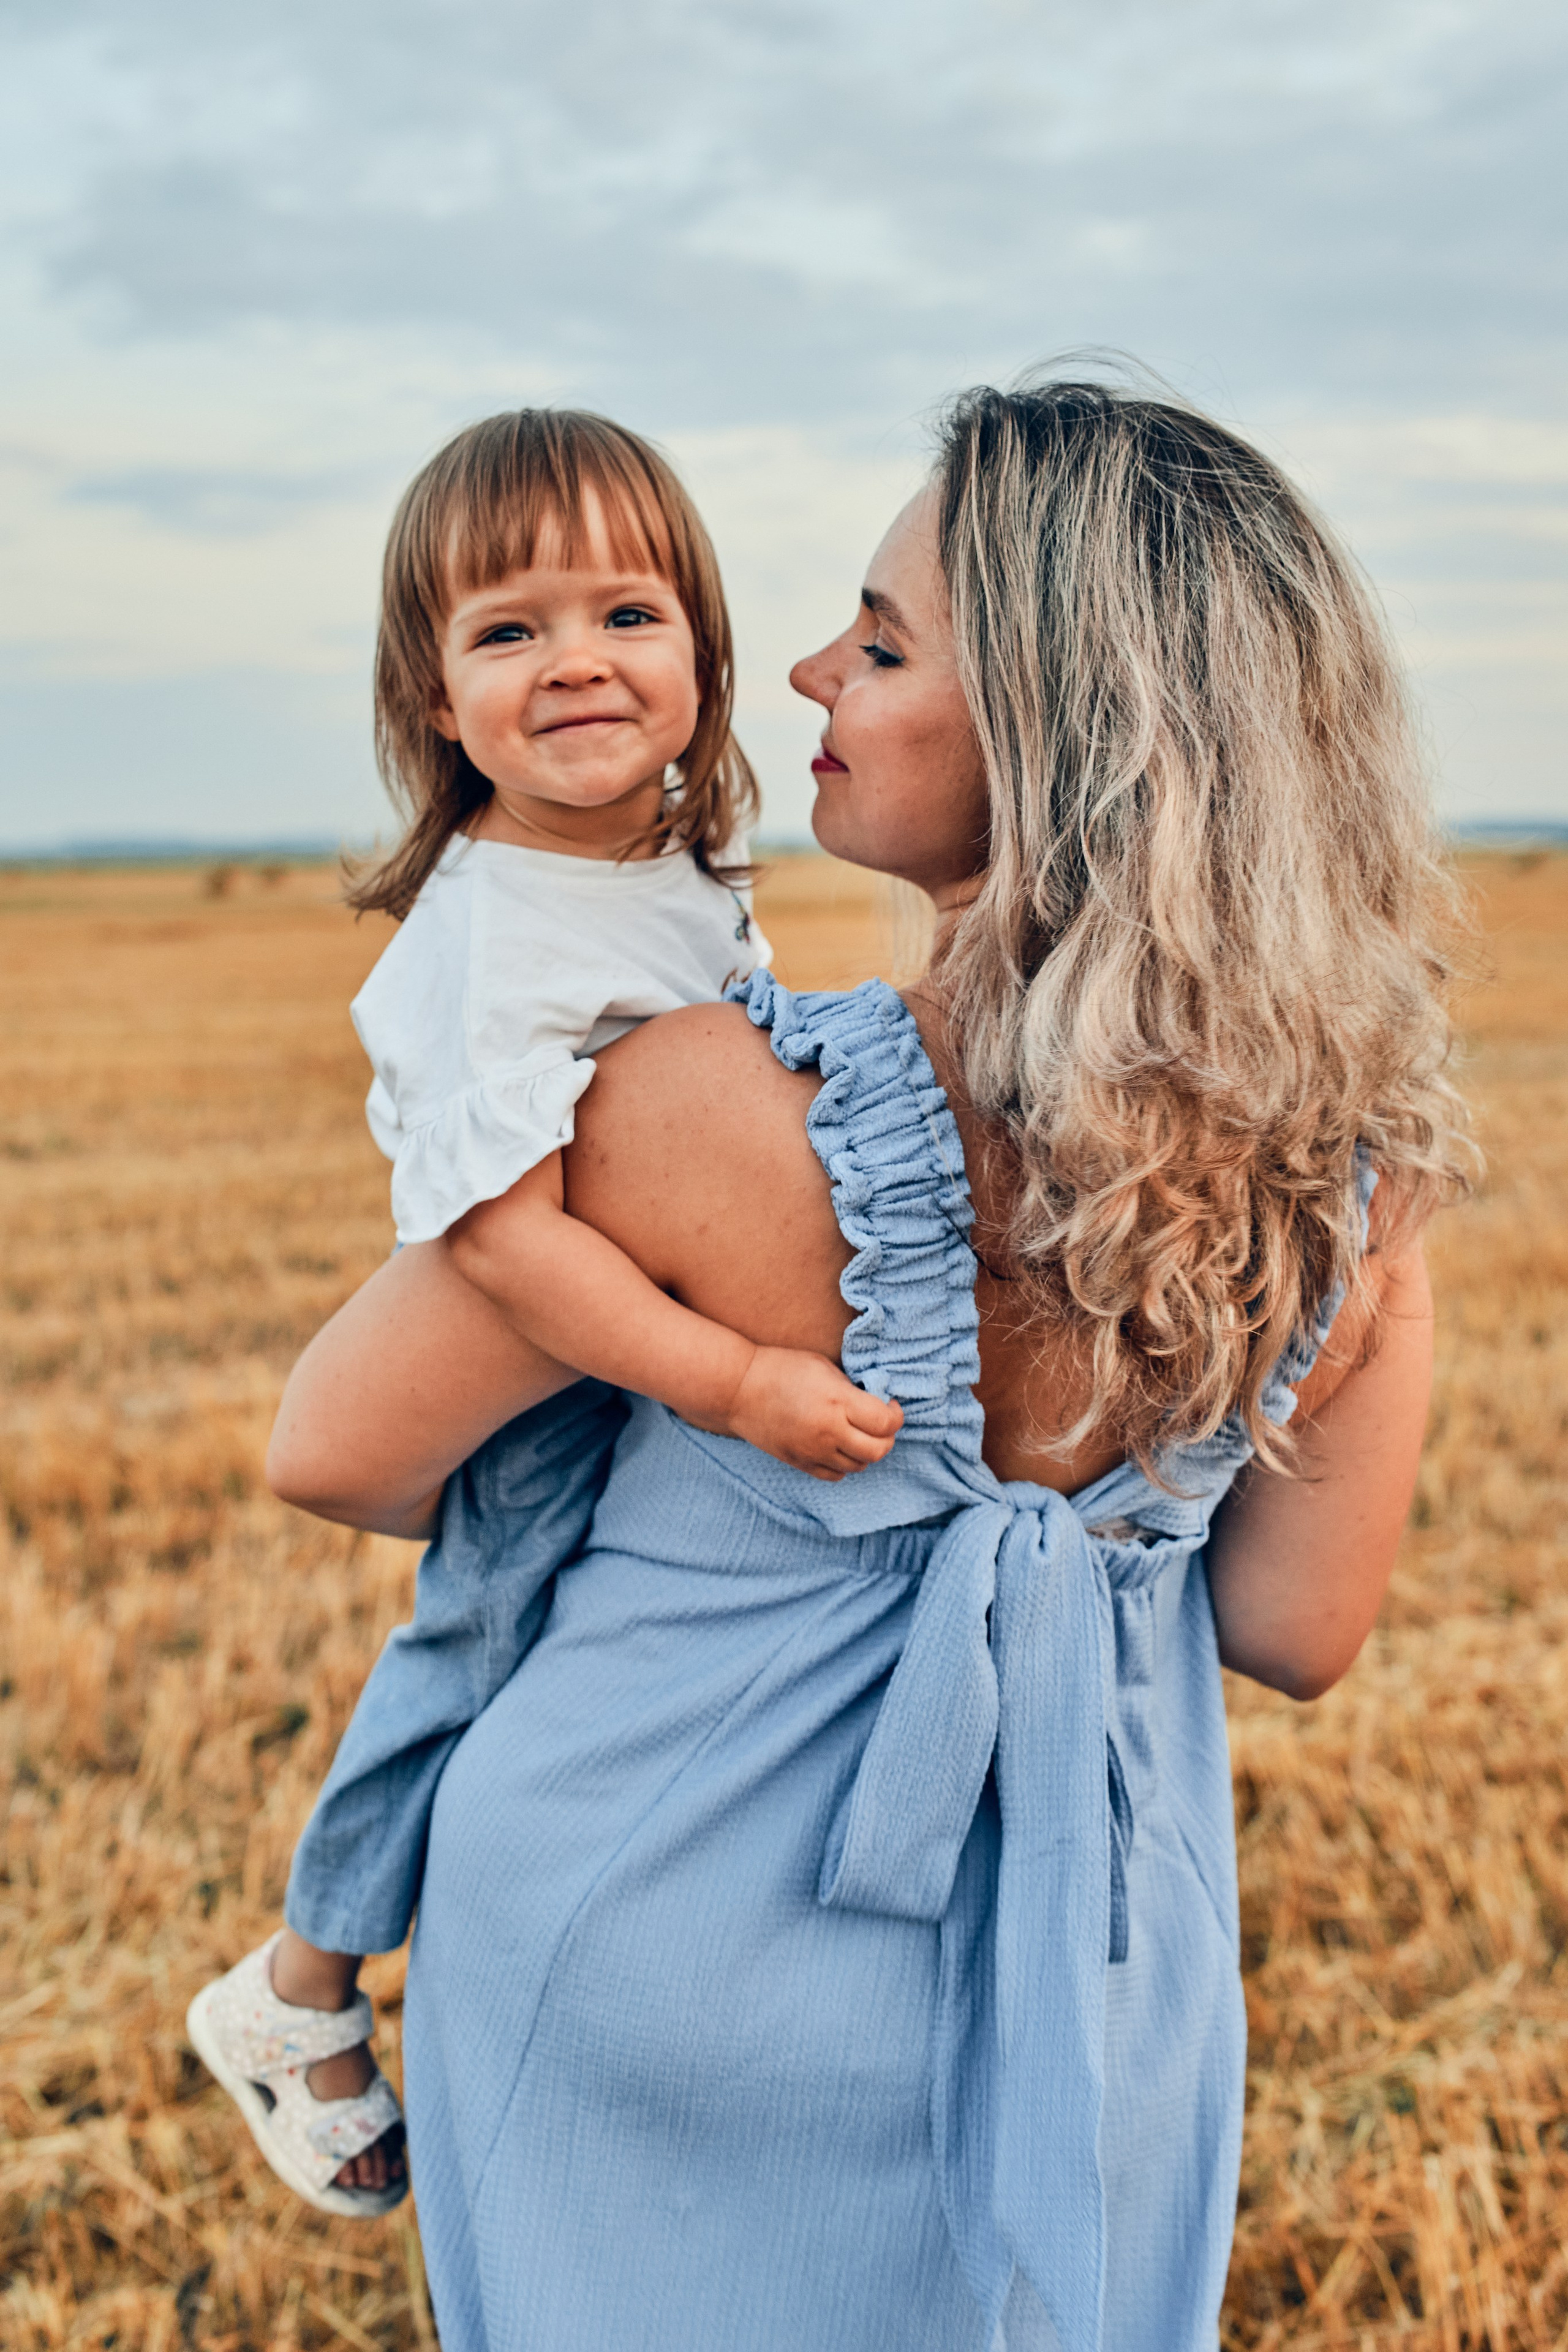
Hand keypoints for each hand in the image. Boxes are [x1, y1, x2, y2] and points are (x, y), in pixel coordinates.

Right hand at [696, 1346, 903, 1479]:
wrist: (739, 1388)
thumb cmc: (783, 1368)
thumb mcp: (824, 1367)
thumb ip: (852, 1389)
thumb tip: (877, 1404)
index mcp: (837, 1401)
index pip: (886, 1423)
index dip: (896, 1415)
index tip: (889, 1405)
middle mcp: (828, 1430)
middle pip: (878, 1450)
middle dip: (887, 1437)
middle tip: (880, 1423)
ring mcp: (813, 1451)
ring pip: (859, 1466)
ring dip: (866, 1451)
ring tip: (858, 1433)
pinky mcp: (799, 1463)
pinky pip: (836, 1475)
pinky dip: (844, 1463)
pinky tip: (838, 1445)